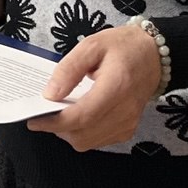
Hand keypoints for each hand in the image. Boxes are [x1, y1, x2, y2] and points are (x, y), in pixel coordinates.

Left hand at [26, 23, 161, 150]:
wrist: (153, 55)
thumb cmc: (123, 47)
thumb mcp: (92, 45)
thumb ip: (69, 69)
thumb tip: (50, 93)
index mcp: (117, 86)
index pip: (82, 116)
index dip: (55, 122)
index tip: (34, 120)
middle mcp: (125, 111)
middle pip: (83, 135)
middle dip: (58, 128)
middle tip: (43, 112)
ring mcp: (128, 124)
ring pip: (88, 142)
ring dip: (68, 132)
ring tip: (58, 113)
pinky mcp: (128, 130)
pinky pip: (98, 141)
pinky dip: (82, 133)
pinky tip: (76, 116)